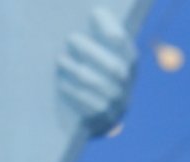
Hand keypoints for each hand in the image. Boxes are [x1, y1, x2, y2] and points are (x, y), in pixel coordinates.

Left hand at [57, 7, 137, 136]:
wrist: (85, 123)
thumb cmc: (86, 81)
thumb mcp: (94, 60)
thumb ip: (98, 38)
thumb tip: (94, 11)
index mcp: (129, 67)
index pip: (126, 48)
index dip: (113, 31)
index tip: (96, 15)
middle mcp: (127, 86)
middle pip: (114, 67)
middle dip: (91, 50)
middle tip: (71, 37)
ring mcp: (117, 106)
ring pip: (100, 85)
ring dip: (78, 70)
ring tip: (60, 59)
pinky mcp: (102, 122)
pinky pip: (91, 107)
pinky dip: (75, 93)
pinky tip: (61, 84)